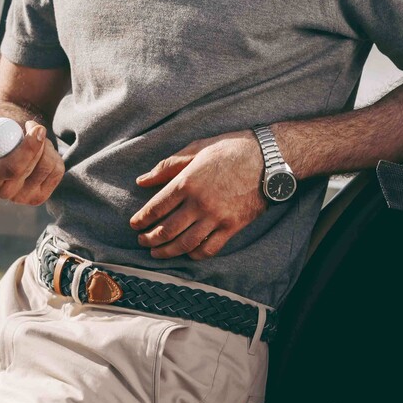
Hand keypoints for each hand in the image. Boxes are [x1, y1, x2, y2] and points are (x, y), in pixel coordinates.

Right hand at [0, 118, 62, 205]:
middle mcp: (2, 192)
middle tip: (34, 126)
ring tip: (34, 138)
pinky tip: (41, 151)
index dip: (27, 149)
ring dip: (46, 147)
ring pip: (47, 169)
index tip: (36, 128)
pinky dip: (54, 155)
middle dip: (38, 144)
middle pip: (29, 170)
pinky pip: (57, 172)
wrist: (14, 133)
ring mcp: (22, 197)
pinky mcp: (39, 196)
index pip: (10, 169)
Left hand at [129, 131, 266, 260]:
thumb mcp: (196, 148)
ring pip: (185, 243)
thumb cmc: (231, 149)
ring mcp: (217, 217)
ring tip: (157, 252)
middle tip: (142, 241)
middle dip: (150, 238)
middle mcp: (199, 202)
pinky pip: (209, 248)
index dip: (142, 219)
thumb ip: (167, 166)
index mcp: (187, 181)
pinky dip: (195, 254)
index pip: (156, 207)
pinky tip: (187, 253)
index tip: (134, 224)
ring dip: (167, 251)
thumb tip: (142, 180)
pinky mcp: (233, 226)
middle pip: (167, 229)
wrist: (269, 158)